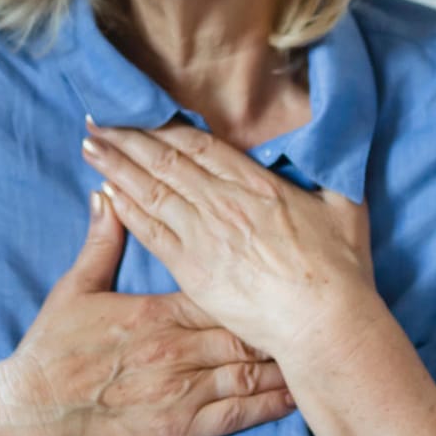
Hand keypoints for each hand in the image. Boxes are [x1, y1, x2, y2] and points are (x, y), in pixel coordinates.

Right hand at [0, 190, 297, 435]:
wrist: (33, 413)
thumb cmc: (52, 350)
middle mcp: (179, 349)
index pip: (222, 290)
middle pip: (246, 329)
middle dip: (282, 321)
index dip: (257, 284)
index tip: (285, 274)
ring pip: (250, 371)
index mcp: (159, 312)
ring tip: (318, 350)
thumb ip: (102, 242)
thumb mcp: (75, 288)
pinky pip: (238, 415)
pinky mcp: (182, 428)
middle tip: (318, 311)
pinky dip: (272, 405)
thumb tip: (109, 192)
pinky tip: (297, 397)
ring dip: (286, 361)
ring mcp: (184, 391)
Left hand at [79, 117, 373, 360]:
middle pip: (166, 160)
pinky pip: (151, 232)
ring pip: (151, 190)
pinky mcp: (193, 269)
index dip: (165, 127)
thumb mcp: (345, 207)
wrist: (324, 322)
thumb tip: (329, 147)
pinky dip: (126, 210)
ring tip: (90, 146)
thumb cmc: (341, 270)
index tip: (140, 113)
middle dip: (128, 139)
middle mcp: (223, 202)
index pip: (200, 145)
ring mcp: (205, 235)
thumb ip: (329, 173)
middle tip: (97, 121)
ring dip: (117, 166)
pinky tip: (105, 193)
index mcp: (256, 184)